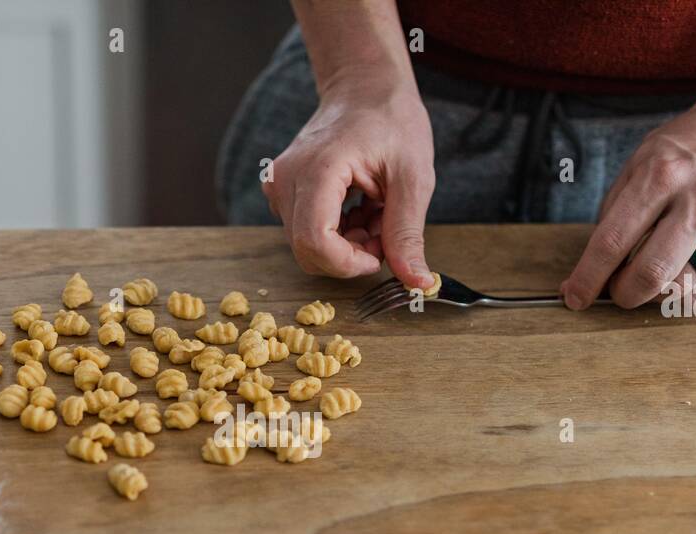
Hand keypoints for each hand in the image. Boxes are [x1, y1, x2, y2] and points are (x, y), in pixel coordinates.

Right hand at [263, 84, 436, 287]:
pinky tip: (359, 209)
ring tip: (375, 212)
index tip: (379, 256)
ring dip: (347, 245)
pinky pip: (305, 232)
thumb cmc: (391, 120)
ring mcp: (278, 186)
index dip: (349, 264)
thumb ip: (407, 233)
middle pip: (309, 252)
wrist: (364, 87)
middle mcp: (286, 180)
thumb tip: (417, 283)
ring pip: (308, 247)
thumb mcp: (413, 178)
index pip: (315, 243)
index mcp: (317, 170)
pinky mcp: (282, 192)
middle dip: (351, 255)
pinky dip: (337, 234)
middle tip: (384, 229)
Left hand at [562, 103, 695, 309]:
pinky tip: (673, 276)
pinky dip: (679, 296)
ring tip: (647, 275)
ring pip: (679, 289)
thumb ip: (611, 218)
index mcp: (663, 175)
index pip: (613, 241)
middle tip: (616, 288)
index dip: (588, 277)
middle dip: (622, 294)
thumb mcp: (636, 166)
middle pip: (650, 274)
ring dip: (652, 295)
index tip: (574, 297)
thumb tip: (585, 276)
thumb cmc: (681, 154)